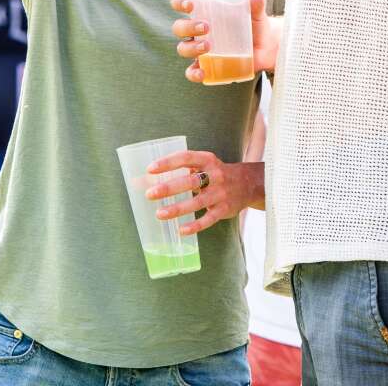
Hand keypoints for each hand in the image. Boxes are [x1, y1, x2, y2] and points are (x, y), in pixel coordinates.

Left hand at [145, 150, 262, 234]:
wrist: (248, 184)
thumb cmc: (214, 174)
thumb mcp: (200, 166)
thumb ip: (175, 172)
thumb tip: (139, 181)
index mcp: (207, 160)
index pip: (186, 158)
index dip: (168, 162)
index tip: (150, 169)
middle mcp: (215, 175)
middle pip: (191, 181)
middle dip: (170, 188)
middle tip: (150, 194)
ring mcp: (221, 193)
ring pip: (198, 202)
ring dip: (178, 208)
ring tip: (159, 214)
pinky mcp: (224, 210)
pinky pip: (208, 219)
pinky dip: (195, 225)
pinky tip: (181, 230)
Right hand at [170, 0, 275, 82]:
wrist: (266, 48)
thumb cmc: (255, 26)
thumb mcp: (256, 15)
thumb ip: (256, 7)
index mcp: (204, 12)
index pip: (182, 4)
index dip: (180, 2)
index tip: (190, 5)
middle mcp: (197, 31)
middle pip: (179, 28)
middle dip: (188, 27)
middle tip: (205, 27)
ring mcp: (200, 49)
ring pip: (183, 48)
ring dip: (191, 47)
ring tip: (207, 46)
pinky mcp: (206, 66)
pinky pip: (192, 71)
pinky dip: (193, 73)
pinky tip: (202, 73)